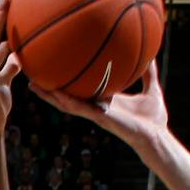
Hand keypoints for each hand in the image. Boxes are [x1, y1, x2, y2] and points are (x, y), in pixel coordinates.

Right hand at [29, 60, 169, 150]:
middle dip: (51, 88)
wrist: (156, 136)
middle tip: (34, 75)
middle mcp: (96, 107)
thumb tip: (153, 54)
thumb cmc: (154, 118)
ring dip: (49, 95)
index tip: (57, 69)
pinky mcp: (98, 118)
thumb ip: (149, 72)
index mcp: (105, 100)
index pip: (82, 90)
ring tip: (33, 84)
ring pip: (66, 103)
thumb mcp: (151, 89)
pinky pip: (77, 108)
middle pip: (67, 96)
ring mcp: (95, 113)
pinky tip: (52, 92)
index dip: (69, 82)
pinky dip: (64, 100)